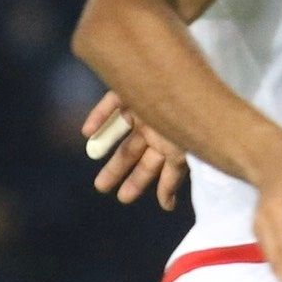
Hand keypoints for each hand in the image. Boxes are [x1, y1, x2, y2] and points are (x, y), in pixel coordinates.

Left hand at [83, 92, 186, 209]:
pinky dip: (100, 116)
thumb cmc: (194, 116)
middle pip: (135, 152)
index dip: (142, 184)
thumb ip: (173, 177)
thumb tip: (166, 206)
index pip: (158, 169)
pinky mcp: (133, 88)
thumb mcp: (184, 151)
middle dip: (119, 171)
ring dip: (105, 145)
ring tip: (91, 155)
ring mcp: (145, 107)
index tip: (125, 199)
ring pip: (121, 130)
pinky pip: (113, 102)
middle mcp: (159, 128)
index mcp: (175, 144)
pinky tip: (88, 133)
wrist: (188, 76)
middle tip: (101, 187)